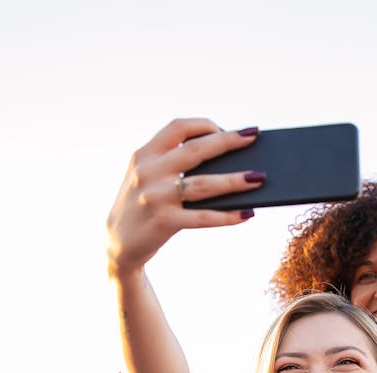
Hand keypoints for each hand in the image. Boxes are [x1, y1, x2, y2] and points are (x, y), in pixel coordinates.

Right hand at [105, 118, 262, 277]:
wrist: (117, 244)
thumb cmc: (143, 205)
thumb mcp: (147, 176)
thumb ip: (172, 163)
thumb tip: (226, 160)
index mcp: (144, 154)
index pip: (178, 127)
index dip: (206, 125)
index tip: (229, 130)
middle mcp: (148, 172)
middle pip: (196, 150)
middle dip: (228, 141)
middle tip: (254, 137)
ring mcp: (155, 197)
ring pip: (204, 184)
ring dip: (235, 180)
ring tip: (259, 178)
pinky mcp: (164, 222)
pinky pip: (204, 217)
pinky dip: (228, 216)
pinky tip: (247, 213)